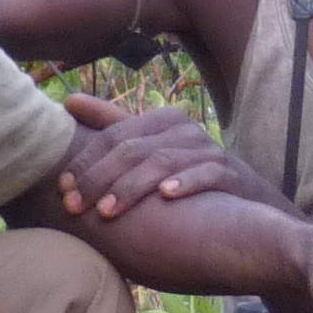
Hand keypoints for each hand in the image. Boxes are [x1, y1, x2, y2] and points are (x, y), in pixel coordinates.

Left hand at [58, 93, 265, 220]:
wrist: (251, 207)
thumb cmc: (191, 177)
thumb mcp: (154, 150)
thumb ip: (114, 126)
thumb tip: (68, 101)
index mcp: (162, 121)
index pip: (114, 133)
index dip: (86, 159)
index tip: (61, 187)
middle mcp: (185, 131)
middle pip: (134, 148)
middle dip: (99, 178)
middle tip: (74, 206)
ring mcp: (210, 151)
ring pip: (164, 162)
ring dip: (132, 187)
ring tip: (107, 212)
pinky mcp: (232, 175)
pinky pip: (207, 174)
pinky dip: (186, 183)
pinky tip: (165, 198)